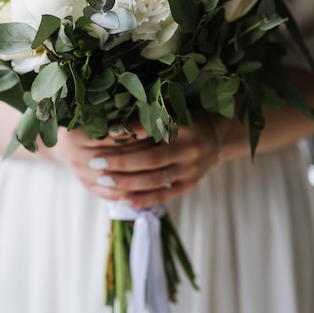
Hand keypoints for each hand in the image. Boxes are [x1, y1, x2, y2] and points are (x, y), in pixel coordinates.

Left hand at [45, 117, 227, 207]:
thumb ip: (148, 119)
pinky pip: (164, 195)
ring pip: (155, 180)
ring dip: (127, 182)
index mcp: (182, 127)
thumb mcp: (172, 112)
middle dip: (121, 162)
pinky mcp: (189, 184)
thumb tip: (112, 124)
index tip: (105, 131)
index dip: (129, 132)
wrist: (218, 138)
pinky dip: (142, 199)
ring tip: (103, 180)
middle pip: (150, 159)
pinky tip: (123, 200)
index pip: (152, 130)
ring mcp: (190, 169)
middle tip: (95, 161)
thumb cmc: (186, 121)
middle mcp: (188, 149)